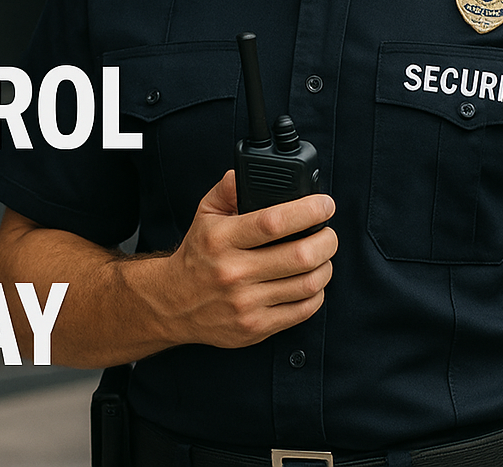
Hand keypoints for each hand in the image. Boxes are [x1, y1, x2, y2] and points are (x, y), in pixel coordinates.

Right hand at [151, 170, 336, 348]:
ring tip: (322, 256)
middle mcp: (234, 272)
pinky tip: (310, 281)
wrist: (174, 303)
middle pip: (300, 255)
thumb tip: (250, 173)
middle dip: (326, 240)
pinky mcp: (256, 328)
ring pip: (307, 284)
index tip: (324, 204)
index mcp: (222, 238)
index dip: (308, 211)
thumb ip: (229, 188)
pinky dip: (316, 293)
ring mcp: (246, 303)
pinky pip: (302, 310)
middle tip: (328, 232)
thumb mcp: (205, 213)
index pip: (273, 222)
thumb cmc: (198, 254)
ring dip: (325, 266)